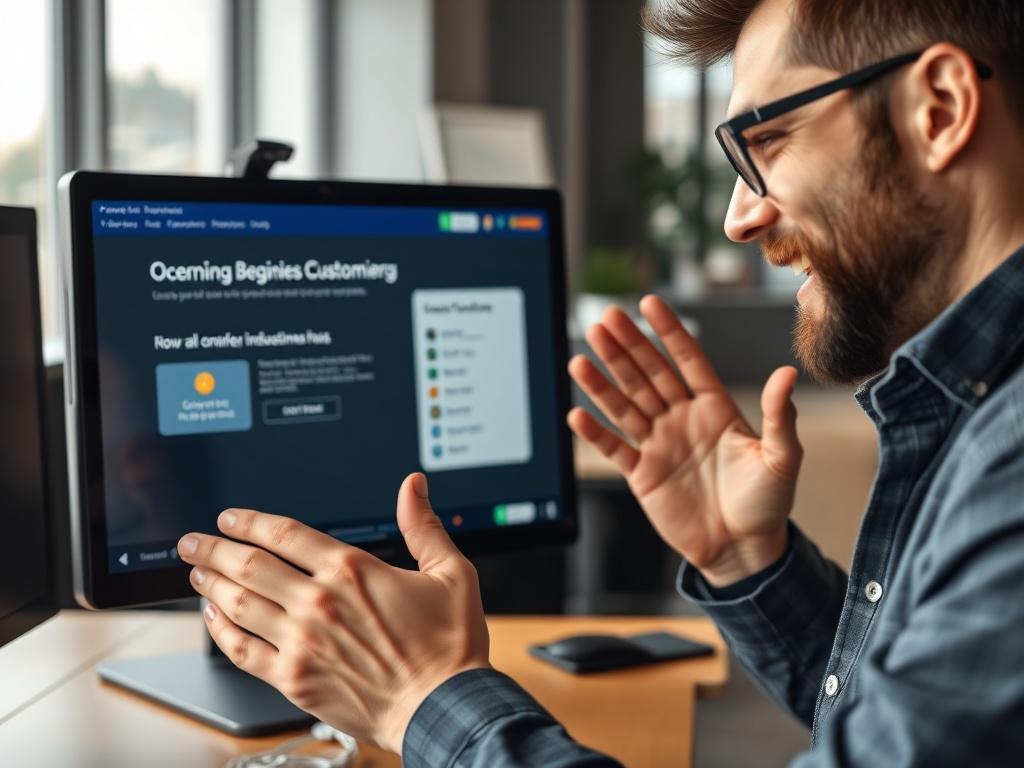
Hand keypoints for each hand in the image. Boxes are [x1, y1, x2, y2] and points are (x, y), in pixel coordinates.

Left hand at [176, 473, 489, 753]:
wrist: (443, 707)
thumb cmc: (449, 645)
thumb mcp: (449, 572)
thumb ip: (423, 526)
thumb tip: (413, 486)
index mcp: (352, 570)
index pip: (285, 535)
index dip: (251, 521)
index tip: (230, 518)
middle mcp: (319, 602)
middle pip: (249, 565)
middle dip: (213, 549)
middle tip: (192, 542)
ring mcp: (301, 642)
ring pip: (239, 604)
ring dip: (211, 584)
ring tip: (195, 573)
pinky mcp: (294, 678)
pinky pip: (242, 650)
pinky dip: (221, 631)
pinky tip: (213, 618)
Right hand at [568, 296, 801, 584]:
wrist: (744, 550)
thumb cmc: (768, 503)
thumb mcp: (782, 457)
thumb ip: (778, 415)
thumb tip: (785, 373)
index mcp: (715, 408)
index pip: (686, 360)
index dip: (668, 332)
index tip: (650, 303)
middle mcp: (682, 419)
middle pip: (648, 375)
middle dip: (627, 347)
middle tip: (605, 318)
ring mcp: (659, 444)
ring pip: (625, 405)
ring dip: (603, 382)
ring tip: (582, 356)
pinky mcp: (642, 474)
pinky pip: (614, 448)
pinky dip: (595, 433)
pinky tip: (578, 413)